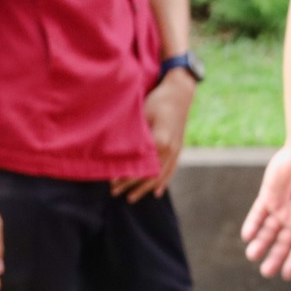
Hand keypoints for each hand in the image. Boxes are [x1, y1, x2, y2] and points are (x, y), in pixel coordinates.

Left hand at [112, 71, 193, 201]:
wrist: (180, 93)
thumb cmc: (158, 101)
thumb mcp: (142, 114)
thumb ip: (135, 135)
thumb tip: (118, 152)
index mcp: (160, 142)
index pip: (141, 167)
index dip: (126, 177)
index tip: (110, 183)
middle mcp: (170, 149)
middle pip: (150, 175)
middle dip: (131, 186)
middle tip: (114, 193)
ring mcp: (176, 150)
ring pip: (161, 176)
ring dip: (145, 188)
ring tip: (131, 197)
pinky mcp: (179, 148)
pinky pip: (172, 170)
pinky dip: (164, 182)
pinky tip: (158, 192)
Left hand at [241, 144, 290, 278]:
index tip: (286, 275)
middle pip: (283, 242)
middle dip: (275, 258)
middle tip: (267, 273)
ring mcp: (281, 207)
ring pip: (268, 231)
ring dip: (261, 244)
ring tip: (252, 255)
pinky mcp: (268, 197)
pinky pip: (258, 214)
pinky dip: (252, 225)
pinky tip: (247, 237)